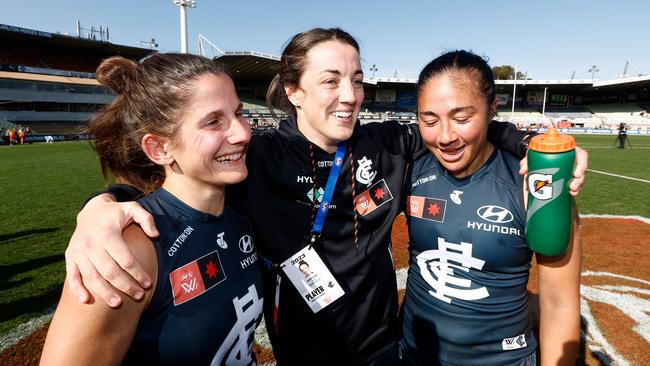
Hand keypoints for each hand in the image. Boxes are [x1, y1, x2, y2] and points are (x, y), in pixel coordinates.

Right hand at [65, 193, 158, 307]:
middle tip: (138, 296)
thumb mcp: (132, 208)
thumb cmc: (116, 213)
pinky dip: (77, 289)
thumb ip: (147, 219)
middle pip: (110, 271)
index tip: (148, 283)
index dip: (137, 273)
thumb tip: (155, 235)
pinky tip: (86, 301)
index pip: (125, 259)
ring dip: (105, 292)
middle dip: (125, 286)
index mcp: (107, 233)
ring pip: (92, 277)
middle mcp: (90, 244)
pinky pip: (72, 276)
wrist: (90, 210)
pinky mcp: (70, 256)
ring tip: (118, 303)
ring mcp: (78, 251)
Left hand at [519, 146, 587, 196]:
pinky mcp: (569, 177)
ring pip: (580, 178)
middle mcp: (572, 159)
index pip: (581, 155)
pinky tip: (572, 194)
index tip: (576, 174)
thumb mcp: (532, 155)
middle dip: (580, 180)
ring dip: (578, 186)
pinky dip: (575, 189)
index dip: (582, 164)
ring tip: (572, 193)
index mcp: (567, 150)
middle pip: (582, 169)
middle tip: (572, 188)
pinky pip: (576, 183)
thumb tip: (523, 172)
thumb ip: (526, 162)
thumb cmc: (537, 153)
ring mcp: (571, 168)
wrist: (535, 158)